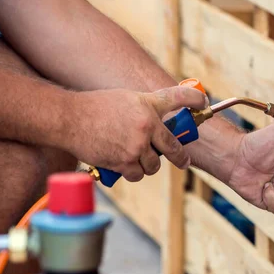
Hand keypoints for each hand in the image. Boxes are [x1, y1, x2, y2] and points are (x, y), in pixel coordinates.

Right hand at [68, 85, 206, 181]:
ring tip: (138, 157)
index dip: (195, 100)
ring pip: (154, 166)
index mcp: (148, 107)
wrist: (69, 119)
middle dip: (181, 158)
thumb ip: (149, 108)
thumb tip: (165, 117)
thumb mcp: (128, 98)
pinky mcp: (124, 163)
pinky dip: (134, 172)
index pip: (179, 98)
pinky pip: (138, 174)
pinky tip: (126, 164)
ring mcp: (136, 146)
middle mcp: (146, 126)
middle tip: (184, 161)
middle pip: (175, 148)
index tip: (204, 103)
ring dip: (148, 164)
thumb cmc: (97, 107)